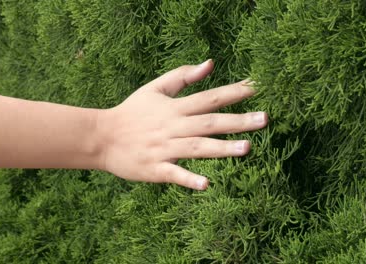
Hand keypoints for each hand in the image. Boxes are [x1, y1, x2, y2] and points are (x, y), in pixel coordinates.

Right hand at [97, 60, 267, 189]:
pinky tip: (206, 184)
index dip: (233, 93)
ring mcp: (163, 149)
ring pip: (196, 148)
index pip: (208, 98)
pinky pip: (174, 174)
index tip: (257, 88)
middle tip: (264, 119)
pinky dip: (189, 179)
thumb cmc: (131, 112)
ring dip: (221, 148)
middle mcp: (172, 127)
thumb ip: (181, 77)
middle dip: (237, 121)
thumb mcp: (154, 89)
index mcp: (173, 108)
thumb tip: (210, 64)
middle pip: (208, 123)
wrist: (101, 137)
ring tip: (246, 149)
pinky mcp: (155, 169)